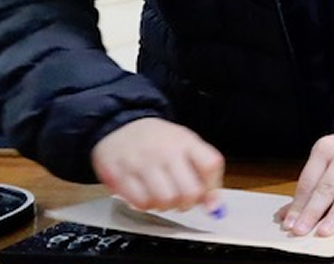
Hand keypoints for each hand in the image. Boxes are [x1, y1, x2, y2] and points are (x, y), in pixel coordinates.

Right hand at [91, 117, 223, 212]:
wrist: (122, 127)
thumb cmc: (158, 141)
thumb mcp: (186, 145)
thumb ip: (203, 172)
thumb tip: (213, 206)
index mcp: (185, 142)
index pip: (210, 165)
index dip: (213, 187)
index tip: (208, 196)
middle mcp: (164, 151)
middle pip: (190, 191)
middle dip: (189, 203)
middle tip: (183, 201)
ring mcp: (141, 162)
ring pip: (165, 200)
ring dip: (167, 206)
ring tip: (163, 198)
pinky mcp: (120, 174)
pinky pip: (141, 202)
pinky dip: (147, 205)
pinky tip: (147, 196)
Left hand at [279, 131, 333, 236]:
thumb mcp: (324, 164)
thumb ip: (308, 189)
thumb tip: (286, 216)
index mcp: (325, 148)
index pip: (309, 181)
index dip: (299, 204)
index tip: (291, 223)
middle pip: (327, 187)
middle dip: (313, 211)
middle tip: (302, 230)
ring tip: (324, 231)